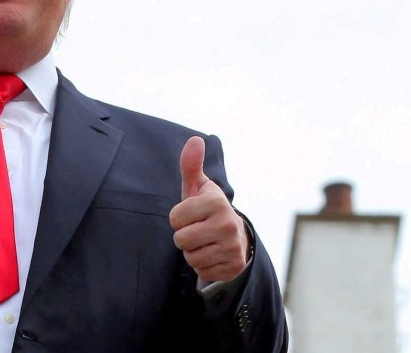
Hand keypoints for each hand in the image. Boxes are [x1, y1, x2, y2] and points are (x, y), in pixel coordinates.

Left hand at [169, 136, 248, 282]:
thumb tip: (194, 140)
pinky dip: (203, 265)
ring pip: (191, 257)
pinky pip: (202, 271)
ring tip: (205, 241)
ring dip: (193, 251)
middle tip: (198, 229)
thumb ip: (191, 165)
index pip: (175, 218)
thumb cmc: (207, 208)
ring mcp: (232, 247)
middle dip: (185, 236)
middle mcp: (228, 224)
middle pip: (181, 240)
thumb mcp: (198, 186)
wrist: (235, 234)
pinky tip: (212, 254)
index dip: (179, 218)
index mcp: (217, 202)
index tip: (192, 214)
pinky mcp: (233, 267)